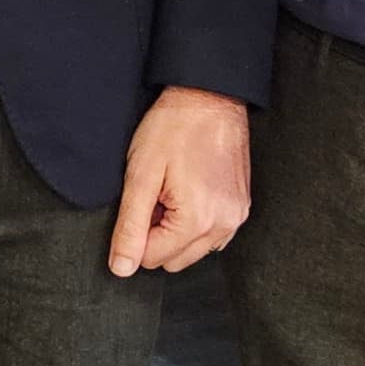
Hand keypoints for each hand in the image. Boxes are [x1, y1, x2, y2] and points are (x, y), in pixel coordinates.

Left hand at [108, 87, 250, 278]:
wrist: (210, 96)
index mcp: (198, 220)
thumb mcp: (140, 176)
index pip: (152, 259)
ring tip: (173, 190)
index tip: (143, 198)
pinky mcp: (242, 207)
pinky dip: (197, 224)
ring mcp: (238, 217)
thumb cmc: (173, 128)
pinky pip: (213, 236)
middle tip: (156, 194)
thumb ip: (130, 227)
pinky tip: (190, 192)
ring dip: (177, 231)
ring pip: (194, 251)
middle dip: (158, 234)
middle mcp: (225, 225)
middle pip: (175, 261)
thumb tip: (121, 269)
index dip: (138, 231)